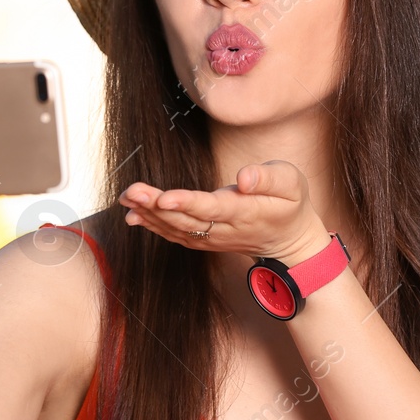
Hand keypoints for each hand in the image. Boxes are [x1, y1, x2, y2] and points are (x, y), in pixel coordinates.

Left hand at [118, 159, 331, 263]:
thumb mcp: (291, 183)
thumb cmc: (290, 204)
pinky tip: (133, 214)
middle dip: (156, 205)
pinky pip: (175, 235)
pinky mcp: (203, 239)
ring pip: (176, 228)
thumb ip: (268, 178)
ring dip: (149, 214)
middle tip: (132, 191)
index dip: (188, 203)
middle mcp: (224, 230)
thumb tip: (244, 178)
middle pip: (186, 220)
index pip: (212, 209)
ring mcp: (212, 238)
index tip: (164, 197)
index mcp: (246, 213)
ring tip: (127, 197)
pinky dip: (153, 225)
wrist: (289, 240)